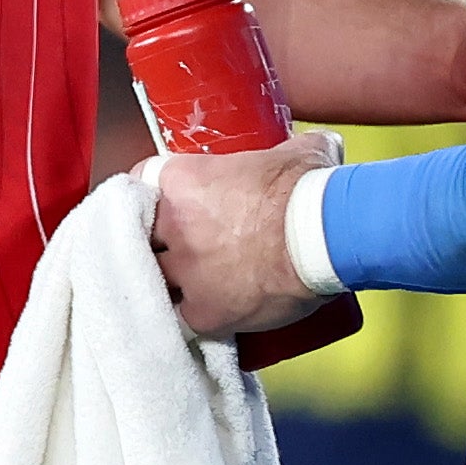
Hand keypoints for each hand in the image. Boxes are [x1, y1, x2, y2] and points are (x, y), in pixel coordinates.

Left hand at [149, 131, 337, 337]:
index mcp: (182, 181)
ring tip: (189, 280)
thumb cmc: (308, 191)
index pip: (139, 184)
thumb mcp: (295, 152)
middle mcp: (174, 226)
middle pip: (140, 236)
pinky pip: (180, 320)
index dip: (150, 196)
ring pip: (154, 280)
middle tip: (180, 243)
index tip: (164, 202)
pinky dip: (188, 318)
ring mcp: (187, 273)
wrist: (326, 237)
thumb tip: (317, 145)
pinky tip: (200, 313)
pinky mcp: (206, 312)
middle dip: (154, 241)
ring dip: (167, 281)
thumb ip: (294, 145)